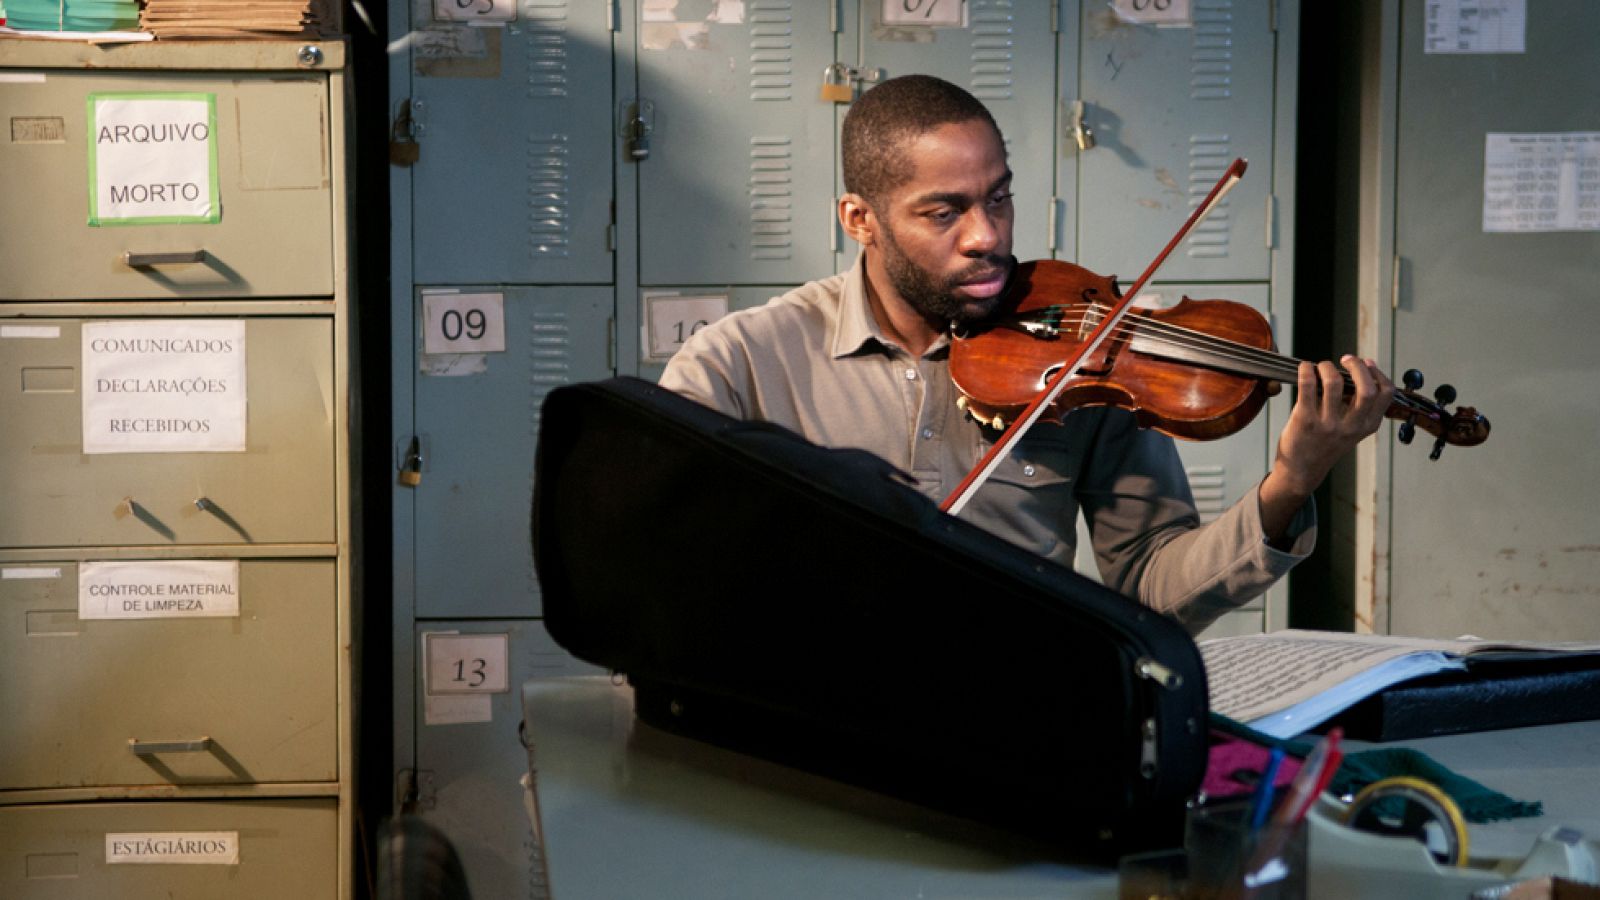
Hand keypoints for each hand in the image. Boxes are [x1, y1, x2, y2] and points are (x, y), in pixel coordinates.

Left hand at [1259, 356, 1393, 540]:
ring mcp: (1328, 424)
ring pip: (1334, 383)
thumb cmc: (1325, 445)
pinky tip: (1304, 368)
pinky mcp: (1304, 420)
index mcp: (1367, 426)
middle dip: (1357, 366)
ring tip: (1321, 366)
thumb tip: (1362, 369)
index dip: (1378, 373)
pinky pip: (1307, 386)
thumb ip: (1359, 406)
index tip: (1366, 363)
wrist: (1301, 471)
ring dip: (1327, 366)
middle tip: (1345, 359)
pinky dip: (1306, 370)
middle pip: (1366, 388)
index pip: (1385, 394)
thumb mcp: (1352, 430)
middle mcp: (1351, 426)